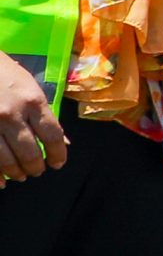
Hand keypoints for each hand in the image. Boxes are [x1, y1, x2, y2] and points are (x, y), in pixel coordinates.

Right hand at [0, 52, 68, 181]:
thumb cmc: (6, 75)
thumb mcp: (32, 89)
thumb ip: (45, 115)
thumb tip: (63, 142)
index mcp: (32, 102)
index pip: (52, 135)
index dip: (58, 154)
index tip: (58, 163)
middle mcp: (11, 114)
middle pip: (29, 151)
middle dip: (36, 166)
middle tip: (38, 171)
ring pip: (6, 159)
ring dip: (17, 172)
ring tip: (21, 175)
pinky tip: (2, 181)